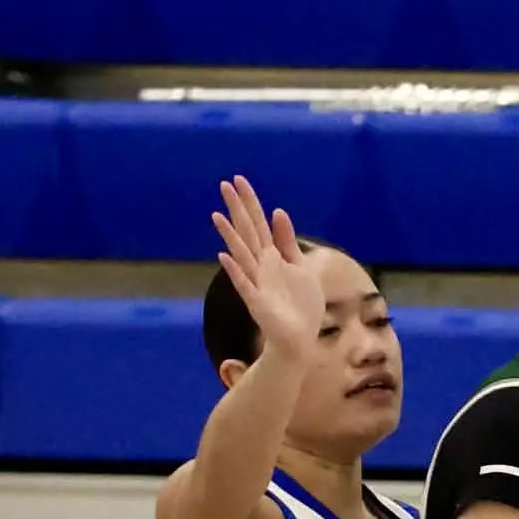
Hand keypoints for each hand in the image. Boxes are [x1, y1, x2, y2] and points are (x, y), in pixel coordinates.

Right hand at [212, 176, 325, 366]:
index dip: (249, 202)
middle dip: (237, 209)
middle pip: (247, 232)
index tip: (238, 179)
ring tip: (217, 216)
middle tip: (224, 184)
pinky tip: (225, 257)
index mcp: (272, 257)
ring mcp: (258, 284)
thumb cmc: (301, 306)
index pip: (258, 223)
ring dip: (230, 236)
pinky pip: (245, 285)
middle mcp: (261, 267)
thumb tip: (277, 211)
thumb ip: (288, 241)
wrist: (301, 339)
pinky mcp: (258, 304)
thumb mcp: (300, 266)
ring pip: (242, 255)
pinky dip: (236, 271)